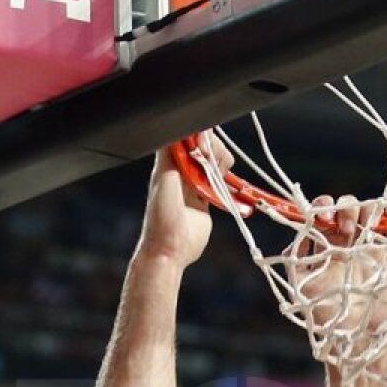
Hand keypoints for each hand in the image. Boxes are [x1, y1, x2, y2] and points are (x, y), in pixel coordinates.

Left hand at [134, 133, 233, 269]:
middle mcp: (181, 171)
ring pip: (214, 160)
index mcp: (167, 165)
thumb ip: (172, 160)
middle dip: (212, 149)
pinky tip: (221, 188)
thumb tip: (179, 135)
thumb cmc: (161, 222)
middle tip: (211, 167)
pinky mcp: (206, 196)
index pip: (183, 136)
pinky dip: (225, 178)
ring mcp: (194, 183)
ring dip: (220, 164)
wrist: (170, 251)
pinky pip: (219, 179)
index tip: (204, 146)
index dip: (197, 135)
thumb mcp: (163, 186)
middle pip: (203, 145)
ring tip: (215, 180)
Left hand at [292, 194, 386, 341]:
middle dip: (345, 210)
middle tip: (346, 231)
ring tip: (368, 228)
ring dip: (367, 210)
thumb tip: (291, 241)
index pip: (321, 215)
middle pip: (346, 208)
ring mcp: (368, 246)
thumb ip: (296, 264)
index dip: (322, 208)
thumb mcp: (303, 290)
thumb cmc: (328, 319)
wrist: (360, 339)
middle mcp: (345, 244)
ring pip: (369, 212)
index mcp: (323, 249)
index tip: (324, 219)